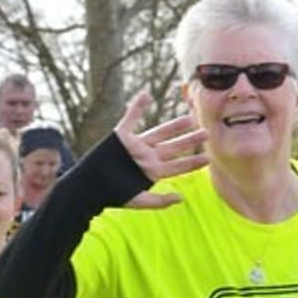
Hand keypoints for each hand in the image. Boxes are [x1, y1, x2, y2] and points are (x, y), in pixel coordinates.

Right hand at [114, 91, 207, 208]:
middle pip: (173, 147)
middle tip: (206, 133)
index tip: (207, 159)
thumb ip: (159, 201)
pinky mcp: (121, 136)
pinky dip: (137, 107)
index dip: (192, 162)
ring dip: (174, 125)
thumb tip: (181, 198)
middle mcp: (147, 156)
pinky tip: (146, 95)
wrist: (89, 187)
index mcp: (152, 171)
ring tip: (189, 118)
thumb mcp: (138, 201)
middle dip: (190, 141)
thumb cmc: (112, 196)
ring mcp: (135, 145)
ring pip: (159, 132)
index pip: (177, 166)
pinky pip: (130, 119)